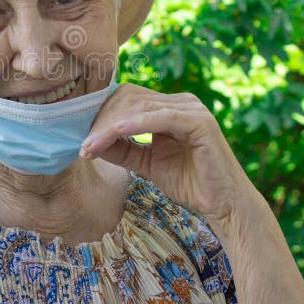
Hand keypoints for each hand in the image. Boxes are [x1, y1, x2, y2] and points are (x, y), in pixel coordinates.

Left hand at [80, 83, 254, 225]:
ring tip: (90, 146)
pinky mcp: (199, 121)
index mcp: (168, 107)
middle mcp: (180, 101)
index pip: (126, 99)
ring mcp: (191, 108)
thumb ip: (121, 149)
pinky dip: (136, 123)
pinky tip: (115, 132)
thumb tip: (88, 142)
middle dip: (101, 120)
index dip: (100, 115)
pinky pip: (161, 117)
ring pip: (139, 107)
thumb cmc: (189, 183)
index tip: (80, 138)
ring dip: (110, 126)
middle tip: (83, 145)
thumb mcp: (145, 163)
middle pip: (129, 98)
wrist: (223, 205)